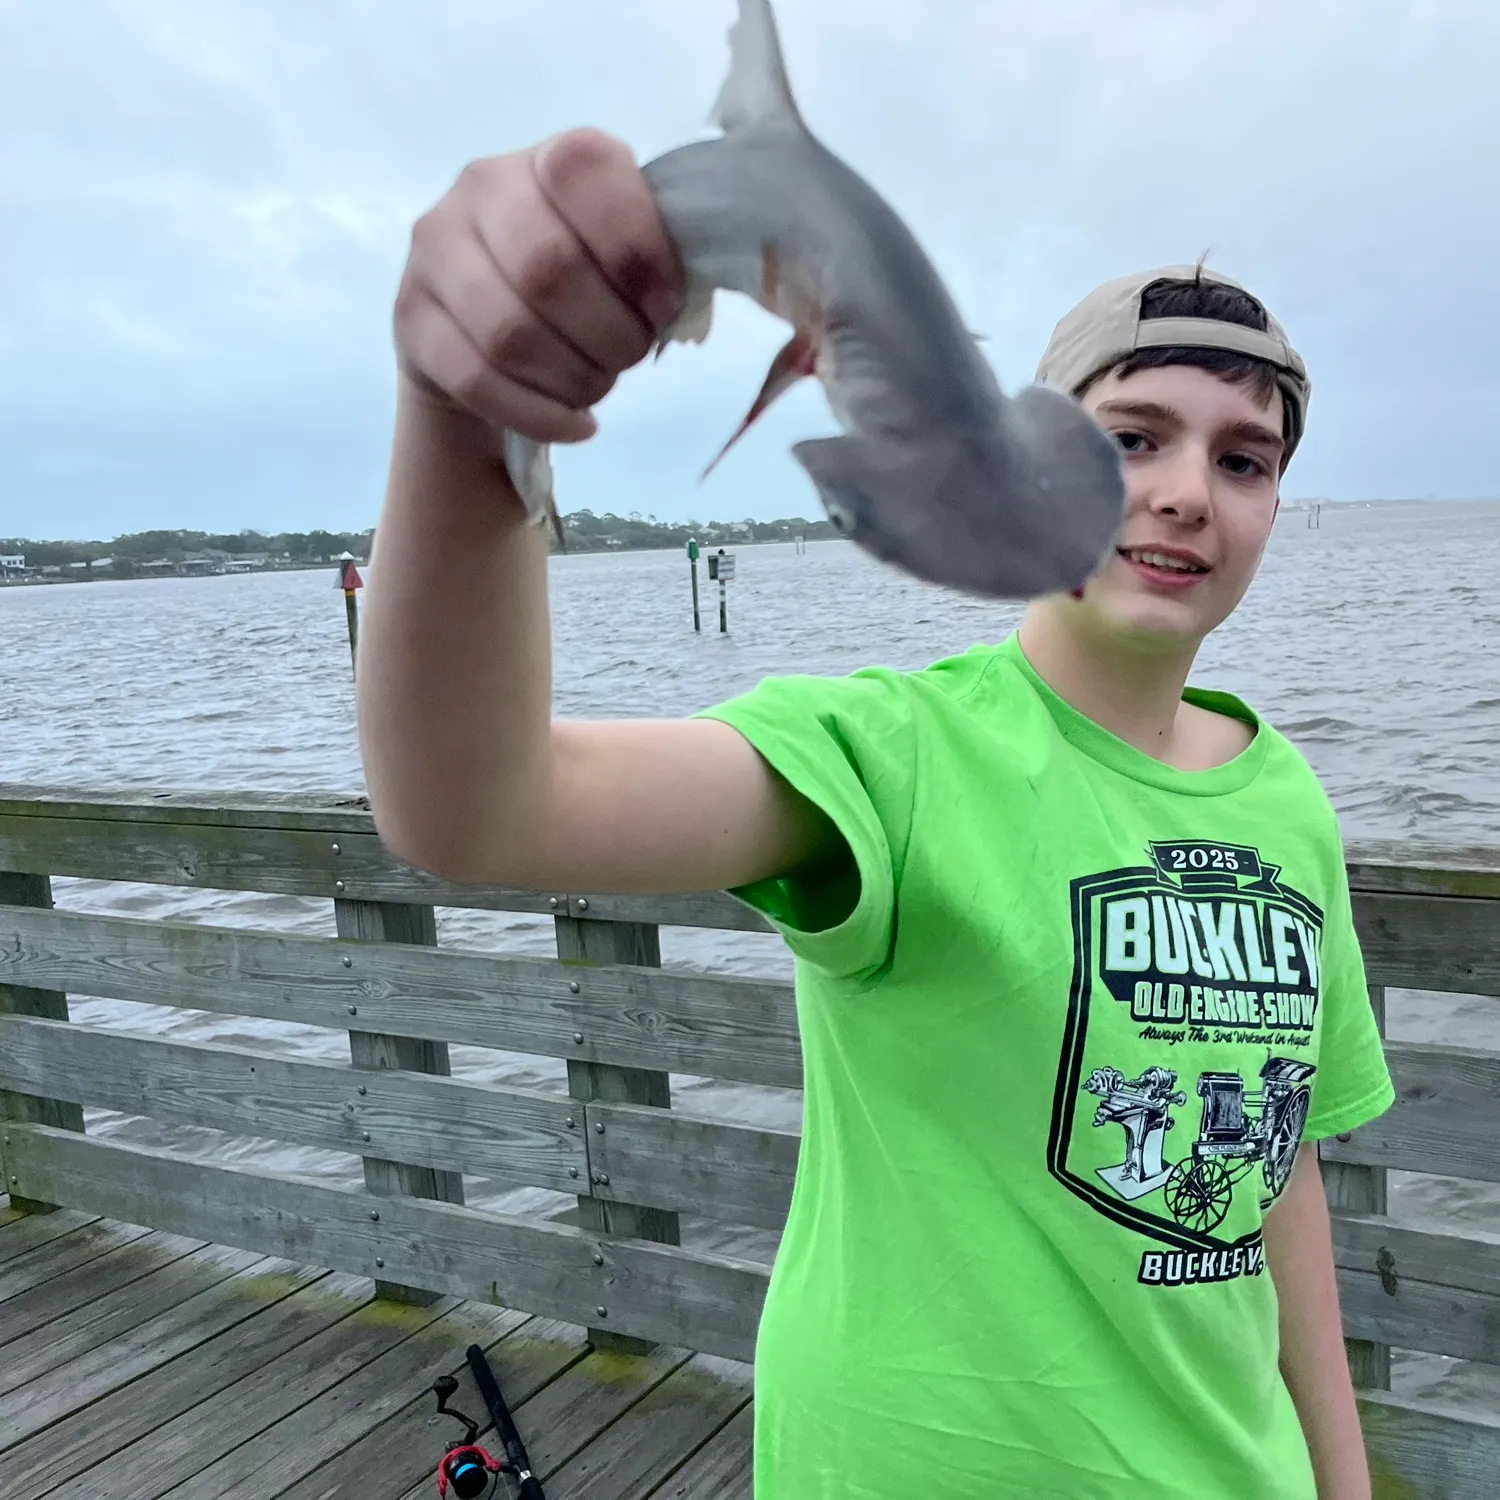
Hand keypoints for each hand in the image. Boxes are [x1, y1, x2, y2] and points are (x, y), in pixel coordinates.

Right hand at [393, 128, 682, 444]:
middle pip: (548, 270)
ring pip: (510, 334)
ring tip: (597, 386)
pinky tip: (575, 424)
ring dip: (574, 378)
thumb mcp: (625, 250)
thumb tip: (684, 303)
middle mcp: (482, 187)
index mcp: (552, 158)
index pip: (586, 172)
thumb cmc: (583, 282)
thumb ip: (657, 256)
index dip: (636, 249)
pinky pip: (477, 380)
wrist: (487, 321)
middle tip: (629, 357)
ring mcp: (435, 252)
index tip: (663, 306)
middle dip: (609, 334)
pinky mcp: (412, 319)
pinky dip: (541, 415)